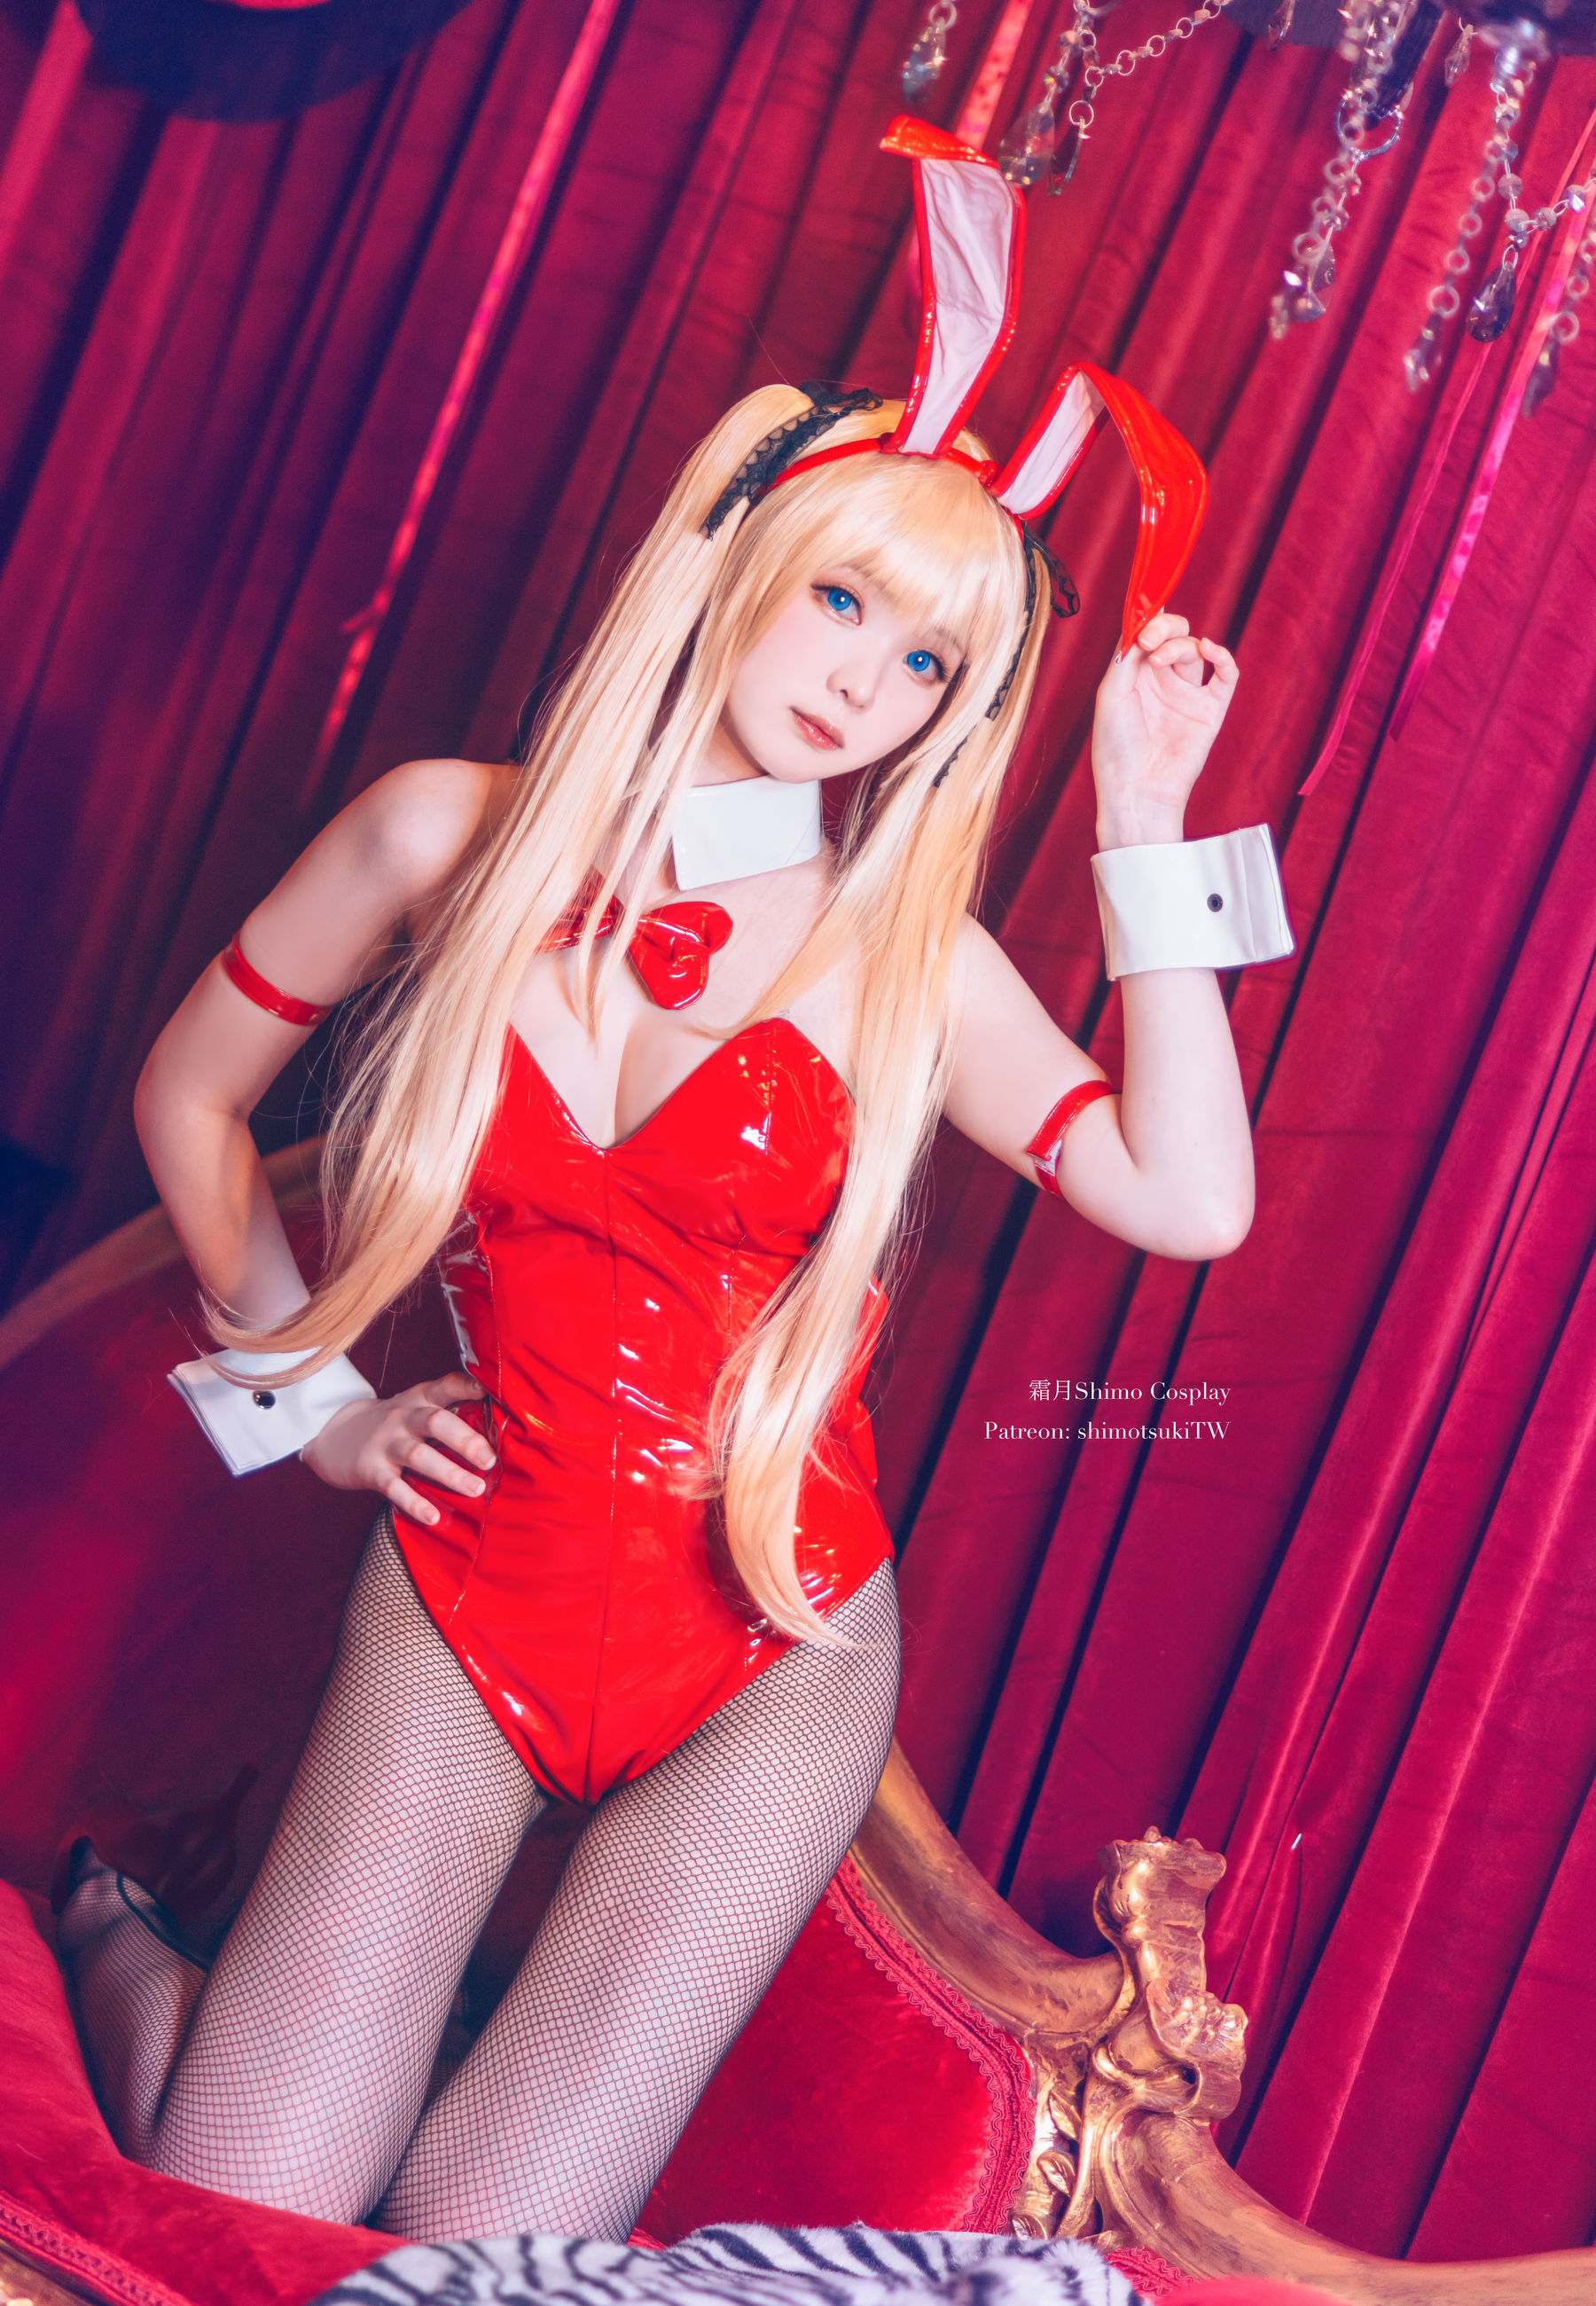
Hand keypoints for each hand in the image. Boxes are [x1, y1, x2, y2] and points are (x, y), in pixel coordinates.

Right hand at [301, 1370, 495, 1526]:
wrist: (333, 1435)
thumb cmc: (391, 1424)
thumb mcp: (413, 1407)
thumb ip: (447, 1410)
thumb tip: (498, 1424)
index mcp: (418, 1400)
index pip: (445, 1386)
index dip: (468, 1386)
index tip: (490, 1393)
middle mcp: (403, 1417)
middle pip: (436, 1421)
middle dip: (465, 1440)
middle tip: (490, 1460)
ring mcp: (385, 1443)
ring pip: (419, 1455)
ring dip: (449, 1473)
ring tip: (475, 1489)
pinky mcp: (370, 1469)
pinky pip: (394, 1487)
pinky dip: (414, 1502)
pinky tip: (433, 1517)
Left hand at [1090, 612, 1238, 849]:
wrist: (1137, 788)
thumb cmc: (1116, 748)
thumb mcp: (1112, 694)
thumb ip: (1126, 657)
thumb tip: (1141, 622)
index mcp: (1135, 676)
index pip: (1148, 634)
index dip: (1147, 623)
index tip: (1140, 630)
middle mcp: (1162, 681)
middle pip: (1175, 635)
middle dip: (1164, 629)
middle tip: (1150, 641)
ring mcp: (1187, 694)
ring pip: (1195, 650)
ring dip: (1179, 646)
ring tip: (1161, 660)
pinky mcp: (1210, 710)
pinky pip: (1226, 675)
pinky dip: (1222, 657)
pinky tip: (1209, 648)